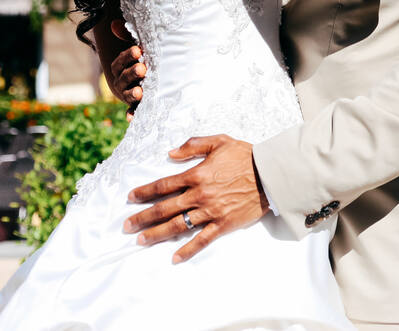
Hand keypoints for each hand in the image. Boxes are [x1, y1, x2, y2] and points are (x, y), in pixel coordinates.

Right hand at [107, 20, 143, 119]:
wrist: (148, 81)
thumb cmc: (142, 60)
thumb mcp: (137, 50)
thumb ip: (127, 37)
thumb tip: (114, 23)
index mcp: (120, 68)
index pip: (120, 62)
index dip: (127, 57)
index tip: (138, 50)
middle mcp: (121, 82)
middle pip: (124, 78)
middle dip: (132, 73)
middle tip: (143, 68)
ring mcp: (128, 95)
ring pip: (127, 94)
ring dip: (132, 93)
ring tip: (140, 92)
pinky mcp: (137, 106)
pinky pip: (133, 111)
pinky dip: (132, 114)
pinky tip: (132, 117)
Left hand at [124, 134, 268, 262]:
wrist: (271, 174)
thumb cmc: (246, 155)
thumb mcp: (220, 141)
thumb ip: (194, 145)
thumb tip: (171, 153)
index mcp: (197, 174)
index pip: (164, 185)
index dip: (145, 192)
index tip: (130, 198)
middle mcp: (199, 195)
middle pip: (164, 208)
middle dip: (143, 218)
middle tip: (126, 226)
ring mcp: (211, 211)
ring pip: (178, 225)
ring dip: (157, 234)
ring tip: (141, 241)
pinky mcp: (223, 224)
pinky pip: (202, 240)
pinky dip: (188, 250)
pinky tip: (174, 258)